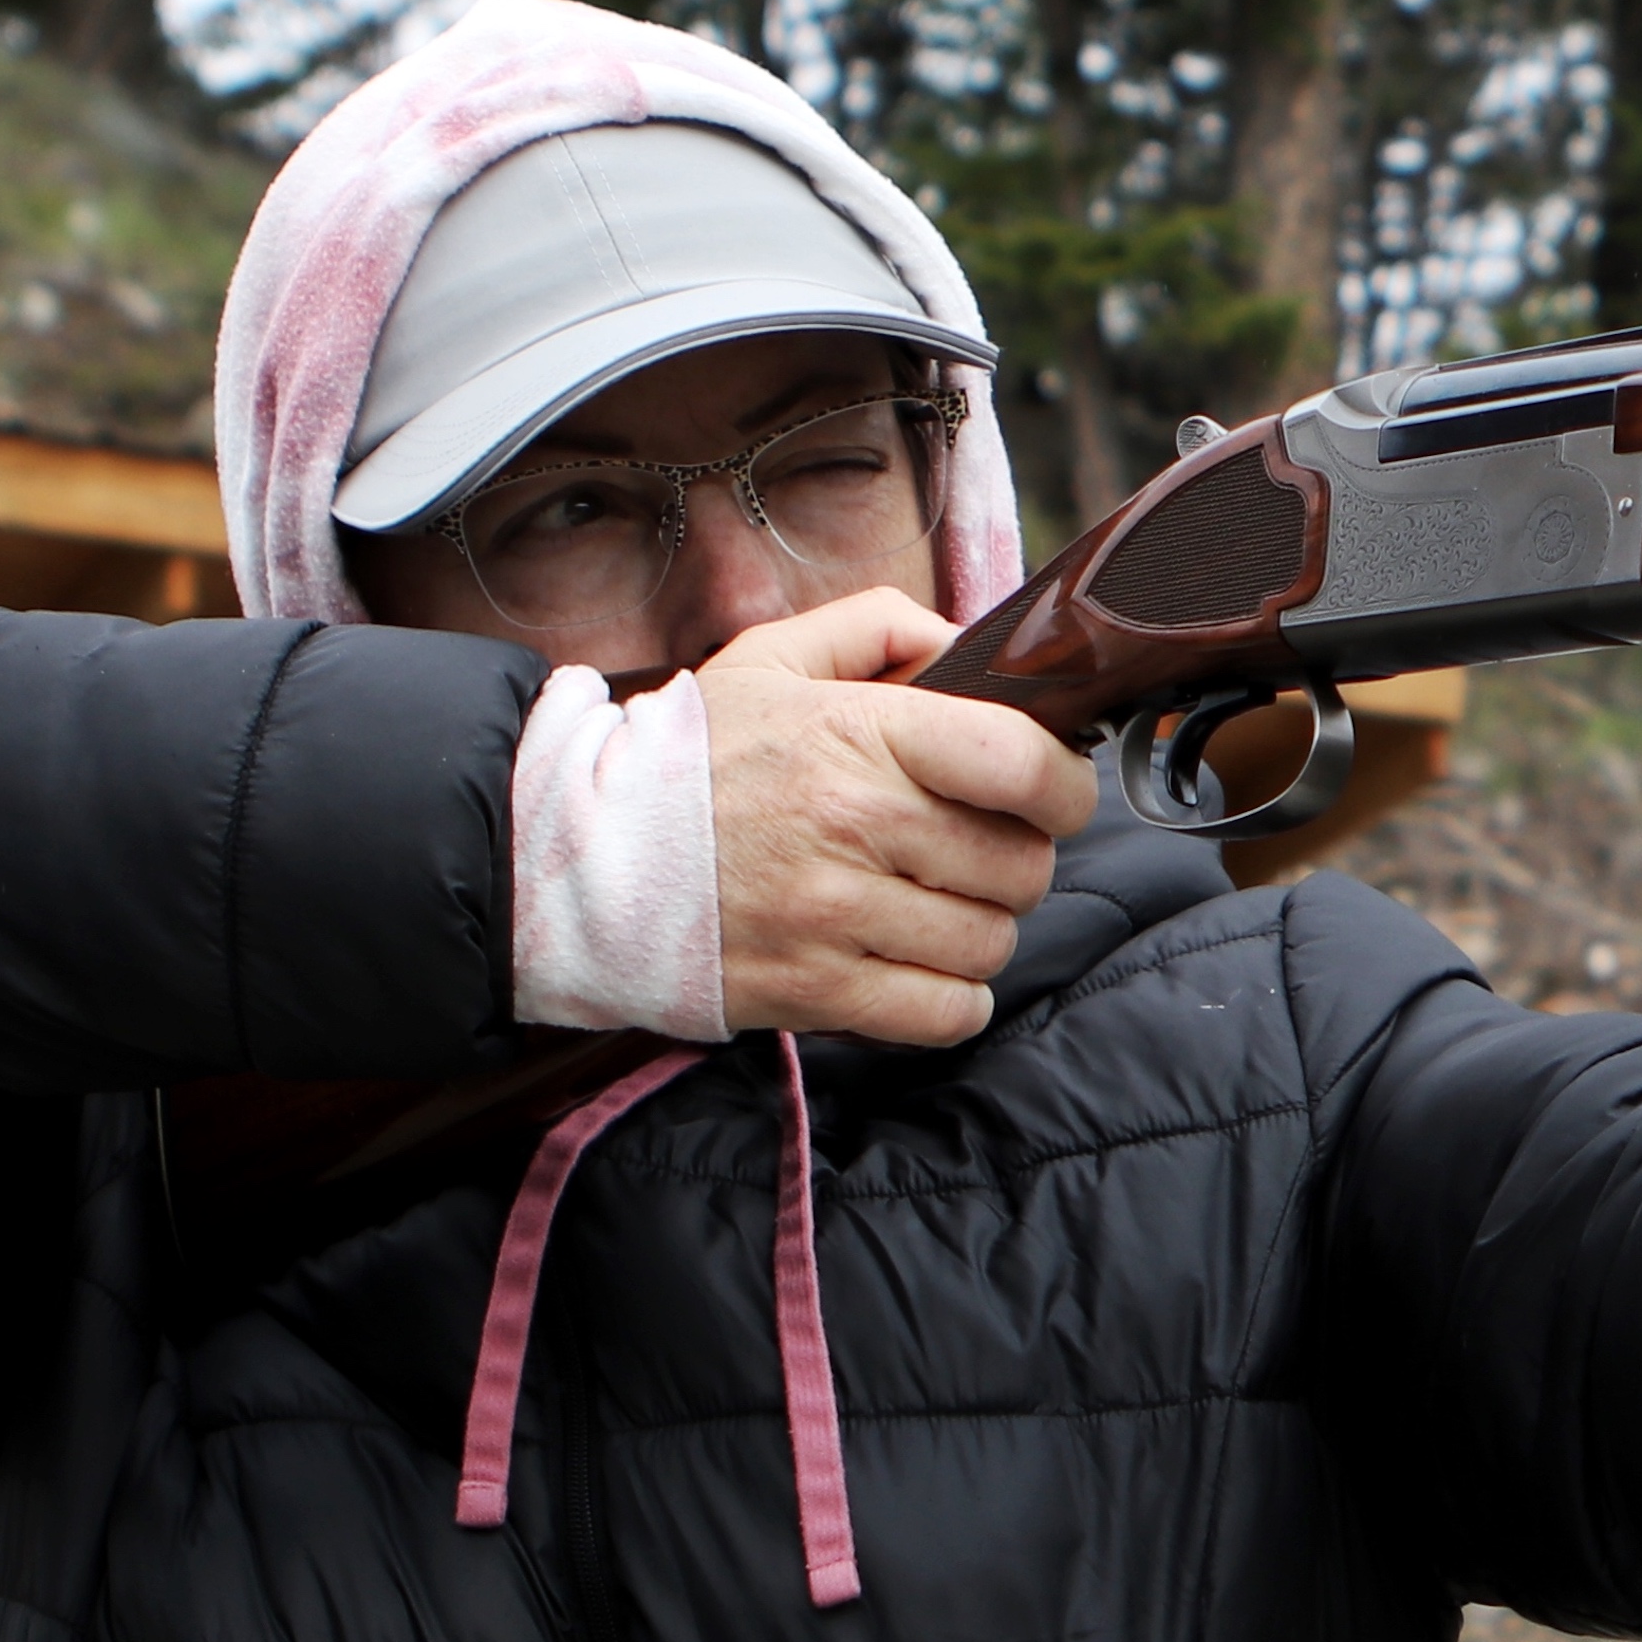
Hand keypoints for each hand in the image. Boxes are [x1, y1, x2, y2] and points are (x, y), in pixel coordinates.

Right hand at [697, 589, 1098, 1046]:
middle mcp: (854, 824)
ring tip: (929, 904)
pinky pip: (948, 1012)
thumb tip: (967, 646)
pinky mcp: (817, 991)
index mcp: (857, 734)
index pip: (1021, 763)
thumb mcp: (771, 660)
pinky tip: (916, 964)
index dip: (1062, 784)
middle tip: (969, 851)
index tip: (1048, 792)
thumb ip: (877, 629)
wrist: (579, 863)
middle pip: (1020, 864)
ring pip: (991, 942)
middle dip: (1013, 858)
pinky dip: (952, 997)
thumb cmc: (687, 762)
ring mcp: (836, 915)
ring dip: (978, 928)